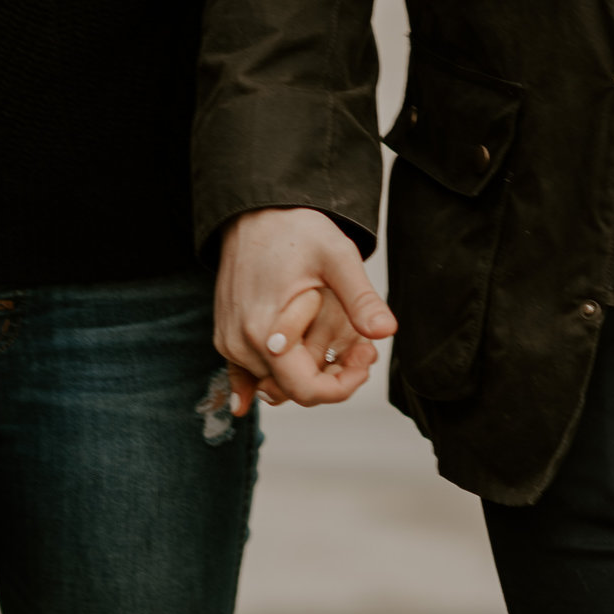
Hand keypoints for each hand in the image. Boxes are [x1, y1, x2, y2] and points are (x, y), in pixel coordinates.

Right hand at [216, 207, 397, 413]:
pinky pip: (242, 376)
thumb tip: (386, 331)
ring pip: (275, 383)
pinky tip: (250, 401)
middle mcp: (242, 344)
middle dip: (333, 376)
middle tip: (361, 346)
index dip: (344, 385)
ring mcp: (230, 343)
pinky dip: (257, 386)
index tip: (365, 356)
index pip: (307, 391)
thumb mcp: (338, 257)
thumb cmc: (296, 230)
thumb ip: (361, 299)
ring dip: (308, 372)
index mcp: (266, 331)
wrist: (256, 211)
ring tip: (339, 342)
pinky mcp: (226, 337)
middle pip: (293, 391)